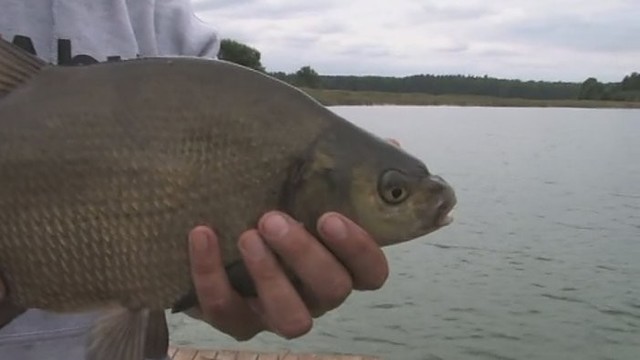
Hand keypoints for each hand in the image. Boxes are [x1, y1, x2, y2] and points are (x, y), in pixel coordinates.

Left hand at [186, 138, 399, 340]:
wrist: (217, 223)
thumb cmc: (273, 201)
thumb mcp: (307, 181)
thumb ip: (345, 168)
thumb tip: (391, 145)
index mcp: (339, 263)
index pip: (372, 272)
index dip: (359, 250)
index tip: (329, 216)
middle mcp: (316, 295)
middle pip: (333, 290)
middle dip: (304, 255)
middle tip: (272, 218)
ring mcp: (276, 312)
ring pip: (292, 318)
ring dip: (270, 277)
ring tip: (247, 234)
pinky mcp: (235, 320)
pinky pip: (226, 311)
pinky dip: (211, 274)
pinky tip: (202, 234)